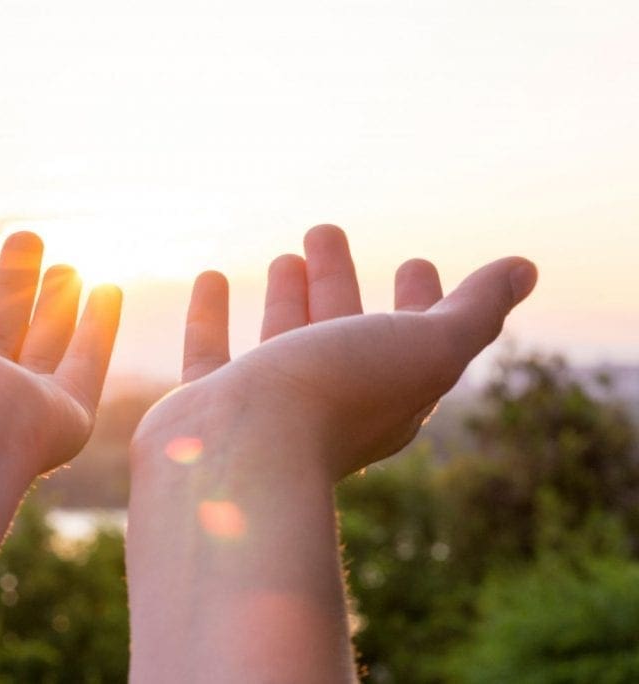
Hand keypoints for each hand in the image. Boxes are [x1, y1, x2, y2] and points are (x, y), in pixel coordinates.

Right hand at [125, 224, 536, 682]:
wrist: (240, 456)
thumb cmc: (336, 398)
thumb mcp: (427, 347)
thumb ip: (475, 310)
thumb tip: (524, 269)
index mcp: (387, 393)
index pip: (414, 340)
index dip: (422, 301)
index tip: (415, 263)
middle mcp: (328, 400)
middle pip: (341, 329)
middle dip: (340, 281)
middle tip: (325, 231)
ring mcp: (266, 405)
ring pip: (281, 338)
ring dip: (288, 295)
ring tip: (286, 255)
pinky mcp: (210, 405)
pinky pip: (210, 349)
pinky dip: (210, 312)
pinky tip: (210, 276)